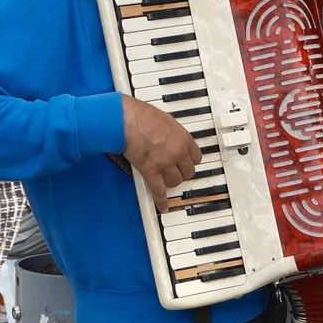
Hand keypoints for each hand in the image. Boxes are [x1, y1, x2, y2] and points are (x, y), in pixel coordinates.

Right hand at [121, 96, 202, 211]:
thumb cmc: (141, 115)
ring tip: (166, 180)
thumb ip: (171, 132)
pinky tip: (163, 206)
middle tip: (176, 171)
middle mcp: (177, 152)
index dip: (190, 161)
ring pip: (175, 181)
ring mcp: (165, 163)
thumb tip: (169, 136)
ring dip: (171, 182)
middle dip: (182, 172)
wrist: (126, 120)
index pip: (196, 156)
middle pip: (188, 171)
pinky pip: (159, 190)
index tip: (187, 162)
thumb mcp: (165, 119)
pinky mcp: (151, 171)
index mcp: (183, 138)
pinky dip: (161, 200)